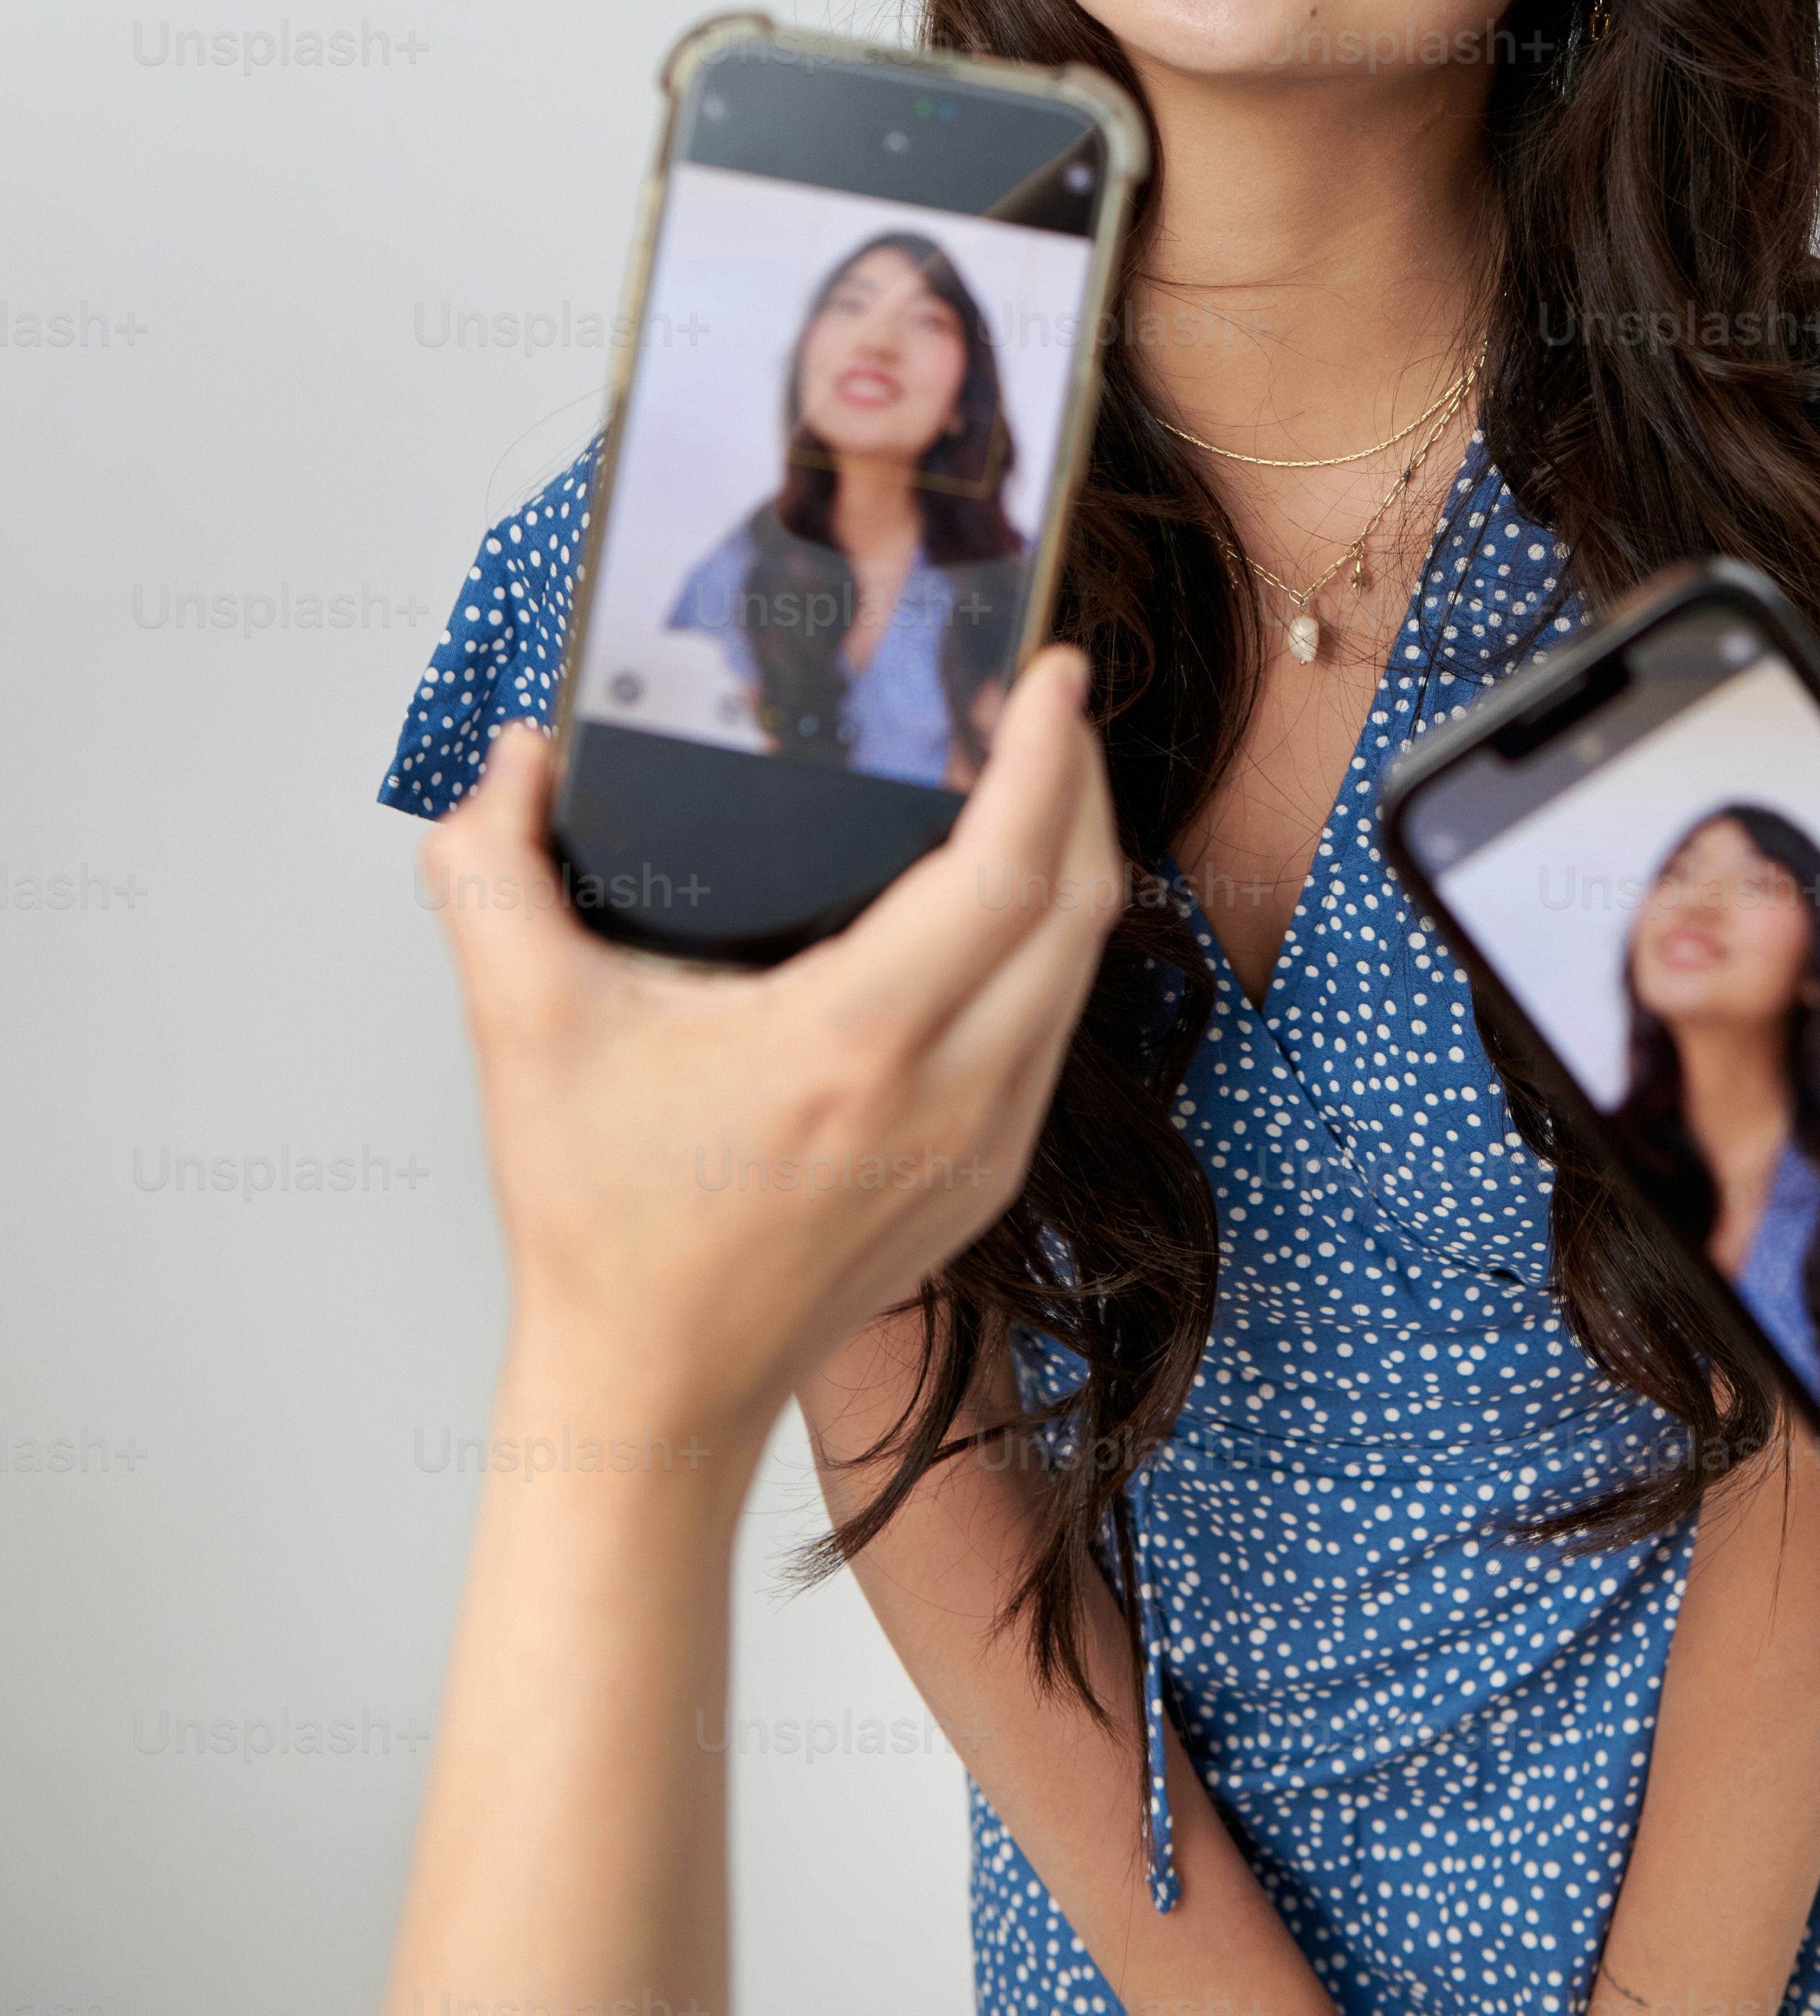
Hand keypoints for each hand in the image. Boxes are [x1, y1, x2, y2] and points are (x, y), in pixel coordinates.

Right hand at [428, 649, 1118, 1445]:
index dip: (1044, 758)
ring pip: (1080, 967)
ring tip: (1036, 772)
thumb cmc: (598, 1227)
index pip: (1002, 873)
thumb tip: (516, 760)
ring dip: (1074, 857)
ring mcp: (981, 1146)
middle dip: (1078, 781)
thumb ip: (491, 878)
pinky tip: (1008, 896)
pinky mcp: (986, 1177)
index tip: (1055, 672)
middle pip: (1076, 905)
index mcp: (850, 1051)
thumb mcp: (522, 1035)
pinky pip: (1055, 1026)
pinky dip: (1052, 940)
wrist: (650, 1394)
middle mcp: (943, 1099)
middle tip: (1045, 699)